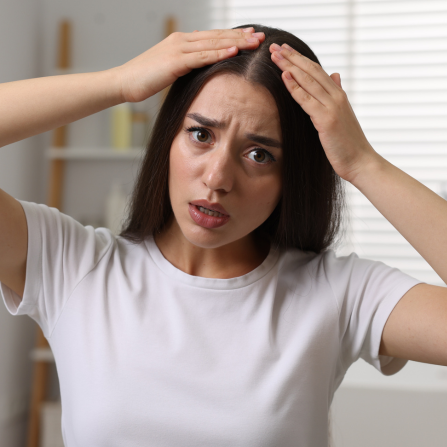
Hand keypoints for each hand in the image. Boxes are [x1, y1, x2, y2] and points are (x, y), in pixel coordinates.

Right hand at [114, 27, 264, 102]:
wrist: (124, 82)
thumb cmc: (145, 79)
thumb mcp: (170, 69)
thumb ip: (186, 65)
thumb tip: (200, 67)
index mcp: (182, 42)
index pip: (213, 37)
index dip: (233, 35)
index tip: (251, 35)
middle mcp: (182, 41)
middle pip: (217, 36)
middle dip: (241, 36)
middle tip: (261, 36)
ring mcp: (178, 49)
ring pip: (213, 44)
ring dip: (236, 42)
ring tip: (255, 42)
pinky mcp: (175, 61)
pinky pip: (201, 57)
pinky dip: (219, 53)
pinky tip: (234, 51)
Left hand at [269, 42, 377, 182]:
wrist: (360, 161)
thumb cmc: (348, 143)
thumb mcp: (343, 115)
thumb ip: (337, 94)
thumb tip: (335, 75)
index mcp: (338, 95)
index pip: (317, 70)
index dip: (300, 58)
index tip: (285, 49)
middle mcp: (336, 96)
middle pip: (311, 70)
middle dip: (292, 56)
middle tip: (275, 45)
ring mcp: (332, 106)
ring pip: (308, 80)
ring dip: (289, 65)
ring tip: (274, 54)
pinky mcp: (326, 119)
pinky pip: (306, 99)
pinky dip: (295, 86)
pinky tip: (284, 75)